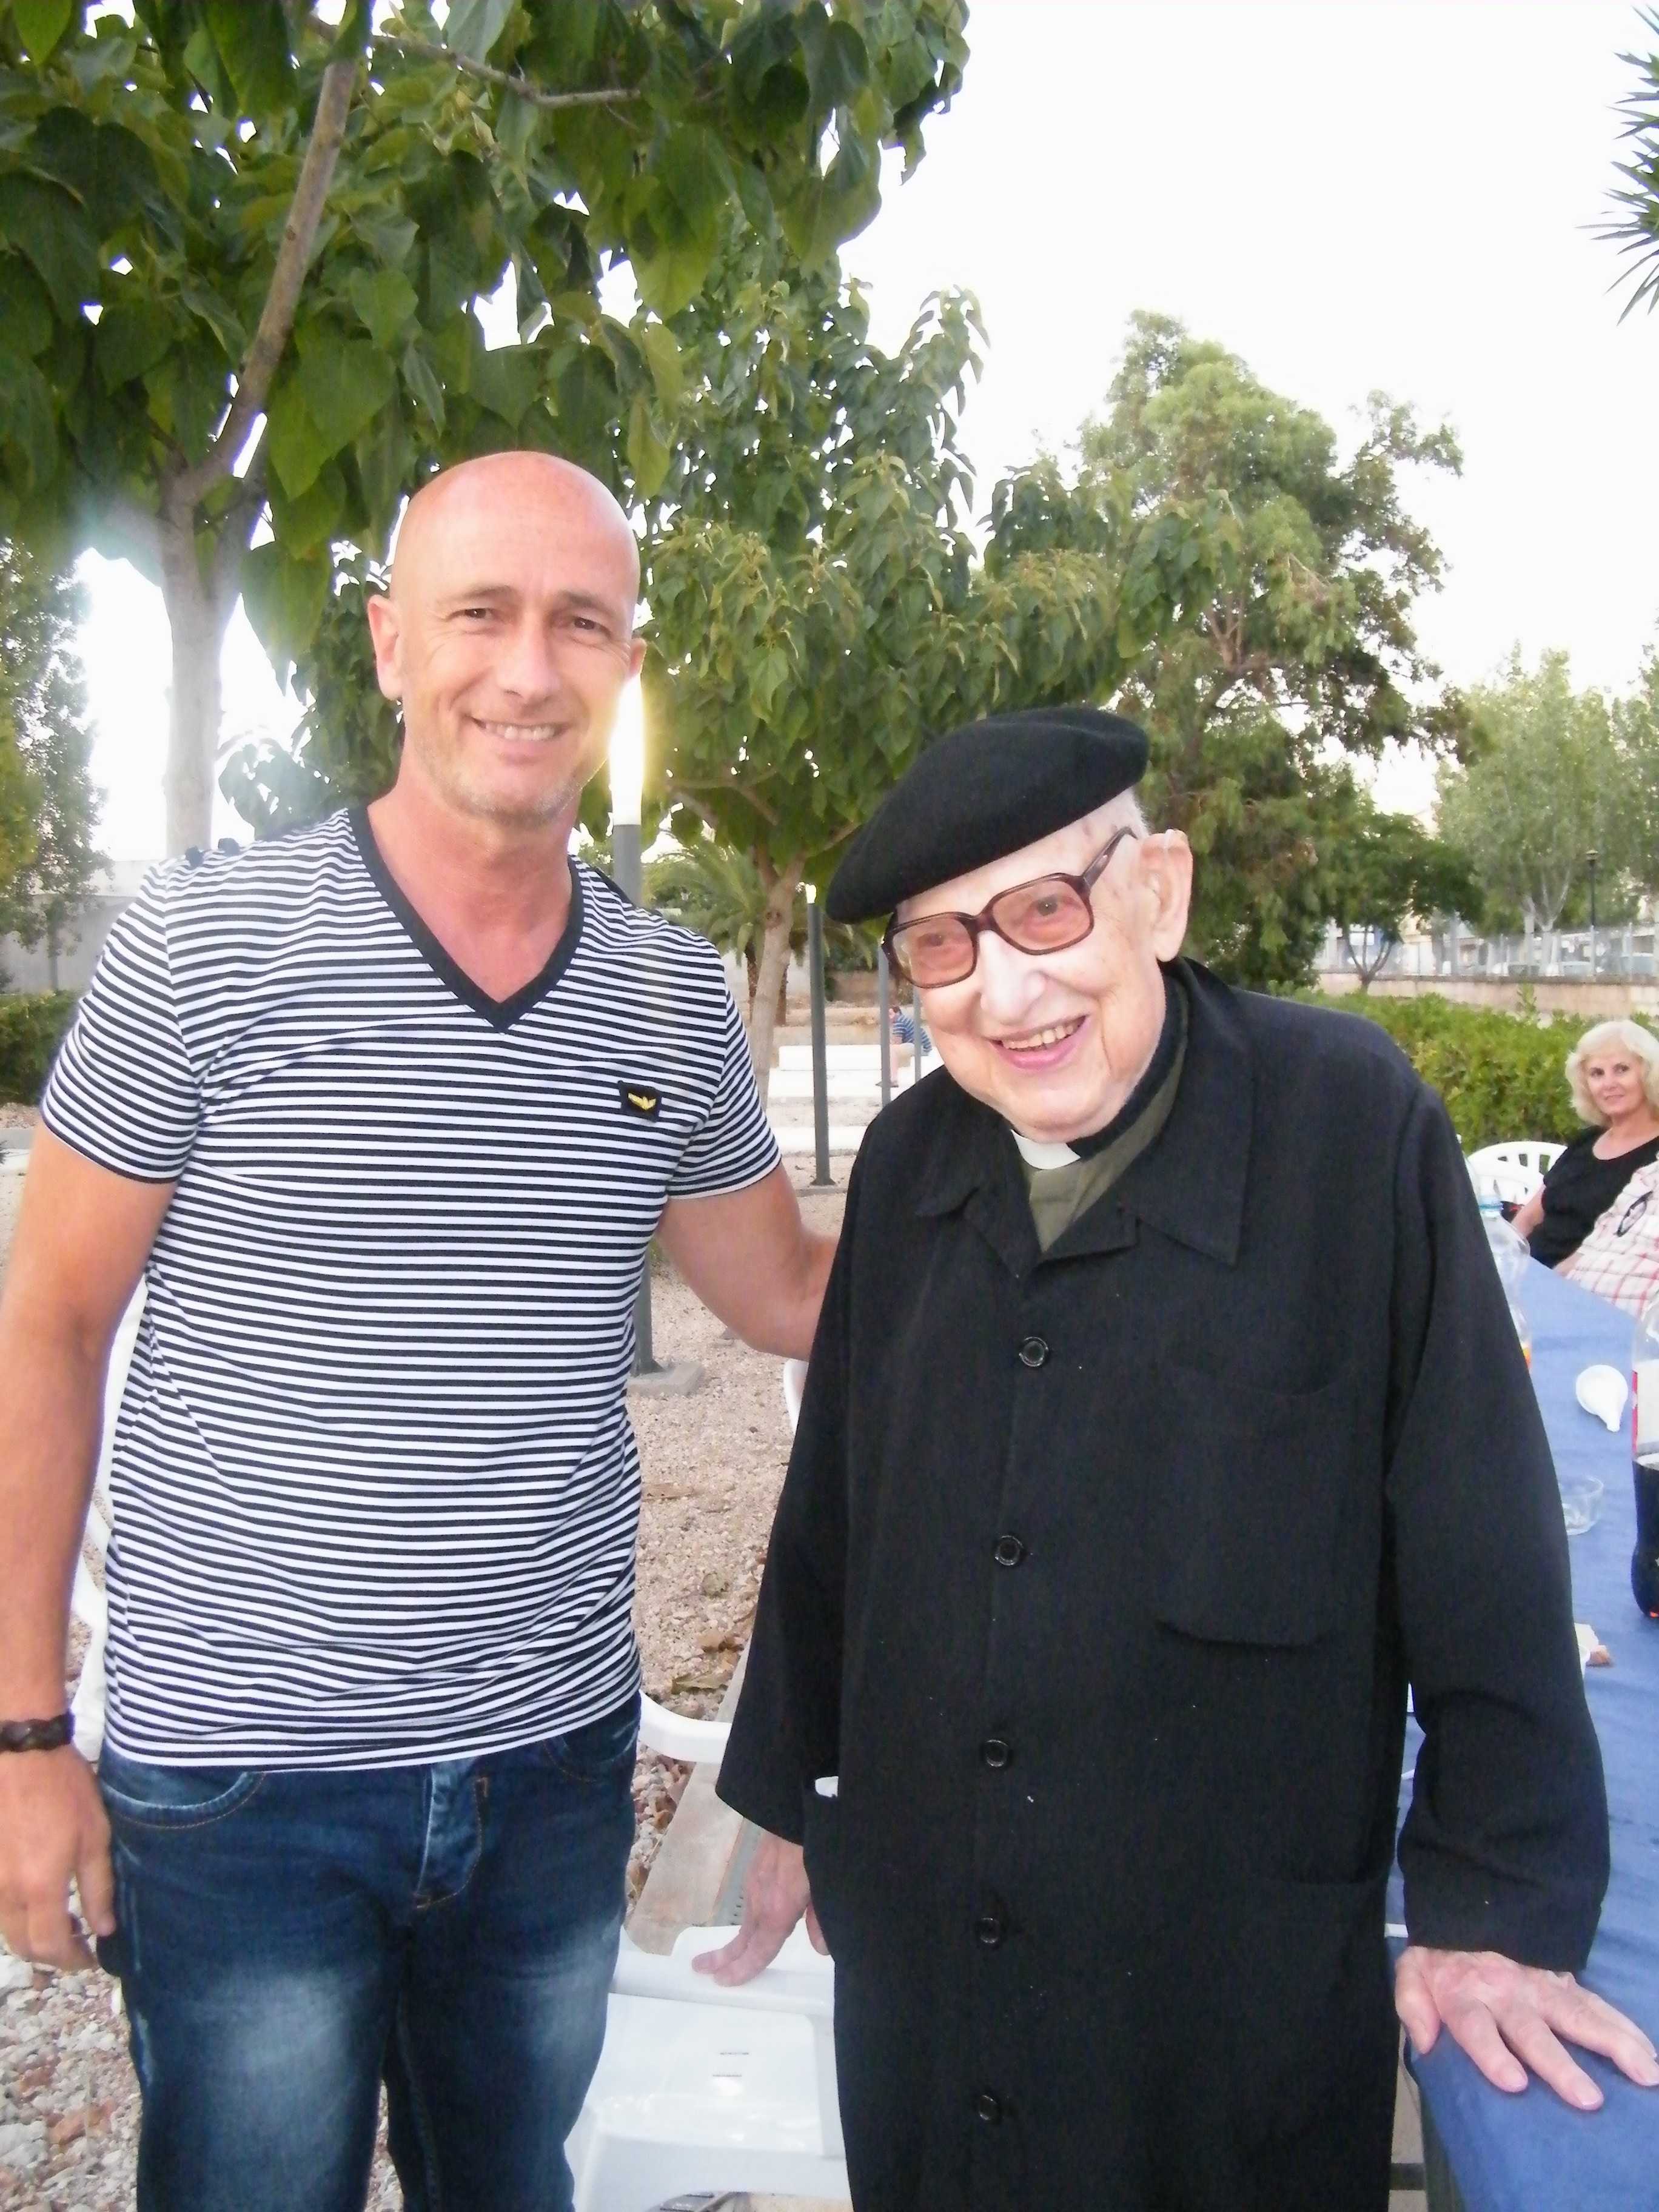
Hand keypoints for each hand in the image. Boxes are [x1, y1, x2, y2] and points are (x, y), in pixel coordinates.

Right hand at [0, 1746, 114, 1970]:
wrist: (23, 1757)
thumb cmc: (66, 1792)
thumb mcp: (95, 1837)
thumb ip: (98, 1888)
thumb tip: (103, 1929)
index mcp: (39, 1887)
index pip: (51, 1945)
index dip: (72, 1961)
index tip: (91, 1960)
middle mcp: (7, 1893)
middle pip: (24, 1946)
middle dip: (52, 1954)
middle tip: (79, 1943)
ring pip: (7, 1930)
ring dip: (34, 1936)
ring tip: (64, 1921)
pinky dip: (18, 1917)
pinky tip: (40, 1900)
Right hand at [692, 1830, 825, 1985]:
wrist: (794, 1807)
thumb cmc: (813, 1847)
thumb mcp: (825, 1886)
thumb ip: (822, 1919)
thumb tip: (820, 1949)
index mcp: (778, 1910)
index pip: (759, 1950)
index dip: (743, 1970)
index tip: (723, 1982)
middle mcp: (761, 1900)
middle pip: (743, 1938)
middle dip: (722, 1958)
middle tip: (700, 1969)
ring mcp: (756, 1882)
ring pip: (748, 1920)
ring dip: (736, 1940)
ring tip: (724, 1957)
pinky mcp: (758, 1868)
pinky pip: (752, 1902)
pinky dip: (748, 1921)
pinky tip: (754, 1923)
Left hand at [1396, 1944, 1658, 2108]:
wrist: (1468, 1904)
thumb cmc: (1442, 1956)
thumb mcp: (1412, 1971)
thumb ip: (1412, 2004)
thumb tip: (1424, 2043)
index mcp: (1465, 1995)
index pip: (1477, 2028)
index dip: (1493, 2054)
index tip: (1515, 2082)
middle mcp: (1507, 1994)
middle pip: (1533, 2032)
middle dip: (1560, 2065)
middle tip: (1588, 2098)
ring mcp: (1539, 1987)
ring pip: (1578, 2016)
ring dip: (1612, 2045)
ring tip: (1643, 2073)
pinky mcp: (1563, 1982)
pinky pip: (1598, 2006)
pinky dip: (1626, 2029)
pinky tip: (1648, 2054)